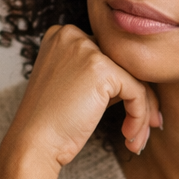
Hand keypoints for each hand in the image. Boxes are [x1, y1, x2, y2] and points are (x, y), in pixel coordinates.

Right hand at [4, 24, 161, 170]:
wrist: (34, 144)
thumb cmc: (51, 123)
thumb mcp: (73, 87)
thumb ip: (100, 75)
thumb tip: (143, 81)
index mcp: (62, 35)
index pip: (109, 56)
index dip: (124, 86)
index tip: (132, 115)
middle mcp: (72, 34)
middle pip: (125, 64)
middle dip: (140, 99)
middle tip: (144, 128)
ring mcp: (86, 48)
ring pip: (135, 78)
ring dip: (142, 112)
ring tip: (135, 138)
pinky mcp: (101, 68)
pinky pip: (138, 91)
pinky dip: (139, 116)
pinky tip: (129, 136)